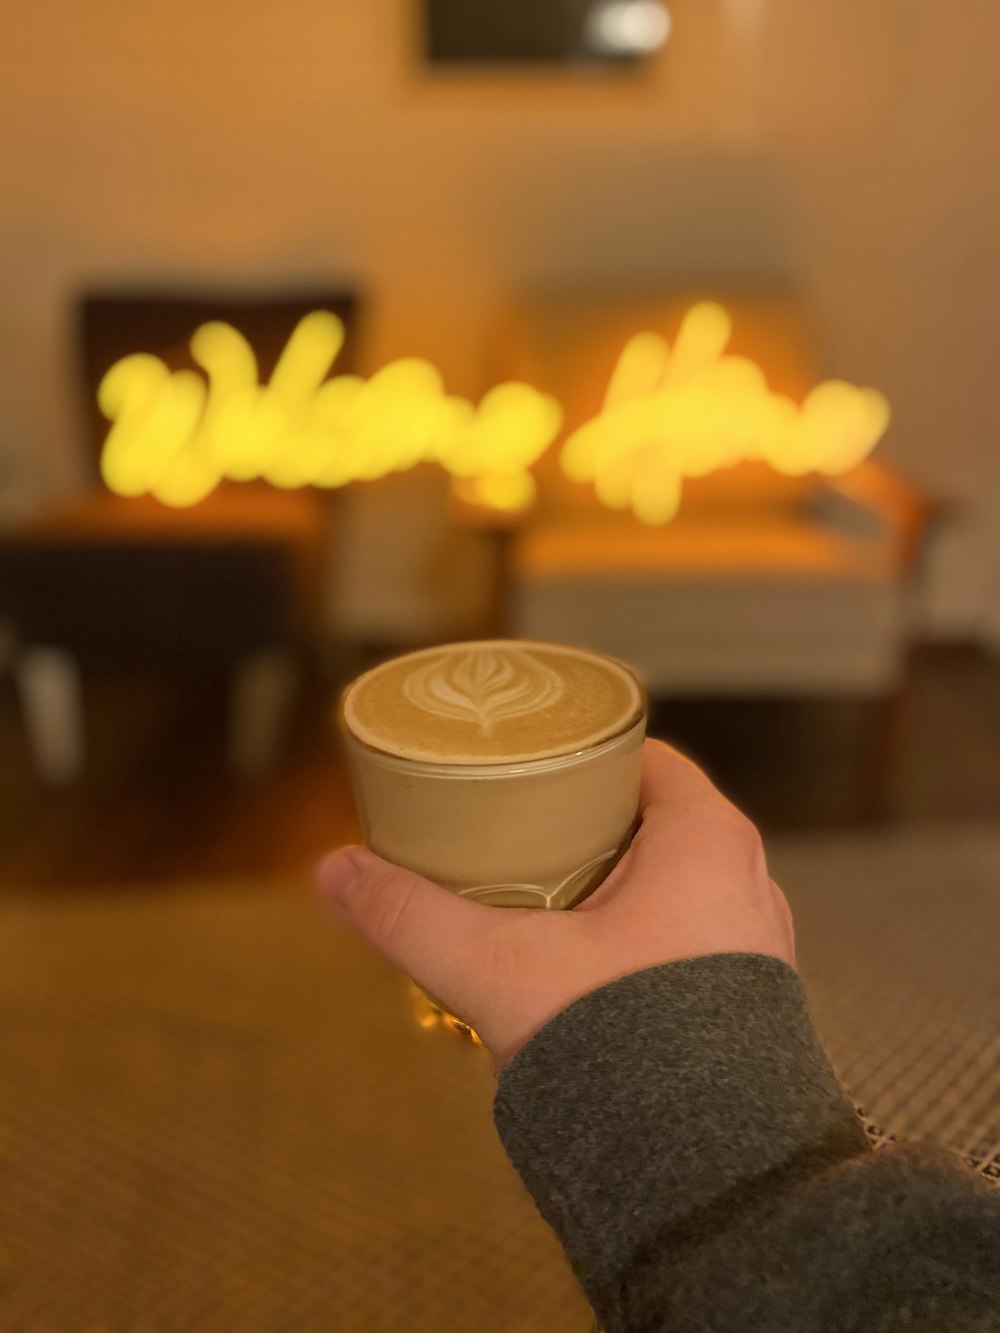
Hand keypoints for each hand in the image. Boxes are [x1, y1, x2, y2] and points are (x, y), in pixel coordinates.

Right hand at [317, 740, 794, 1068]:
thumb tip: (334, 871)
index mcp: (707, 839)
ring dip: (607, 887)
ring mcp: (753, 944)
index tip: (528, 764)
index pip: (645, 759)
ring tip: (536, 894)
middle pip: (651, 821)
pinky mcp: (745, 1004)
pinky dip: (633, 939)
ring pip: (669, 886)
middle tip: (513, 827)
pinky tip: (580, 966)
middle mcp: (745, 881)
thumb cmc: (628, 1052)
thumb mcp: (500, 968)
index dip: (583, 754)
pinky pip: (684, 941)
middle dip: (582, 824)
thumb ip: (412, 917)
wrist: (708, 1181)